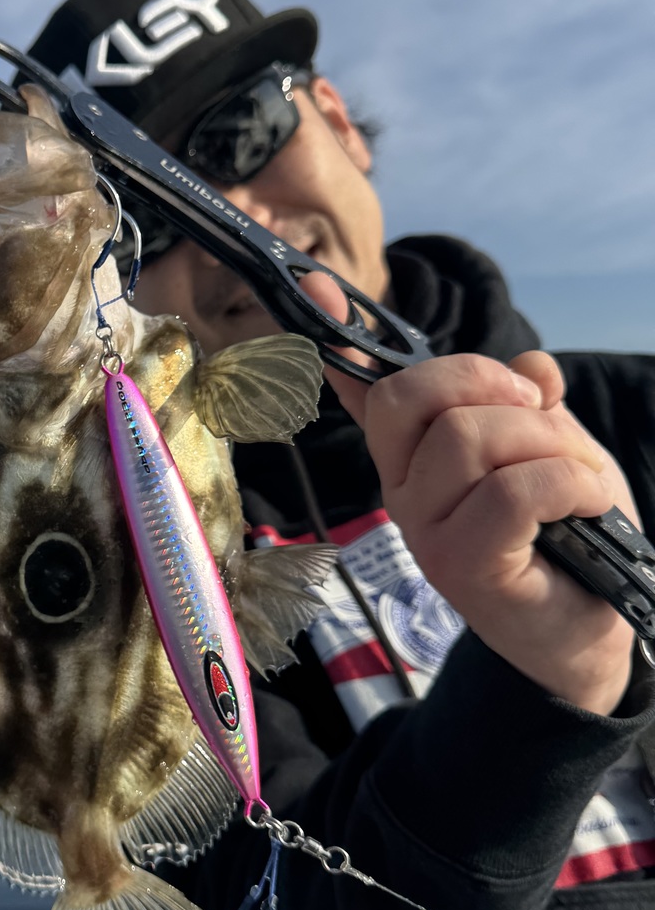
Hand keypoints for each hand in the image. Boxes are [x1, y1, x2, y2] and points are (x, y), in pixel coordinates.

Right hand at [303, 274, 636, 715]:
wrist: (594, 626)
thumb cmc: (568, 534)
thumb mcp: (557, 449)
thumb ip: (534, 406)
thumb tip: (532, 366)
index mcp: (417, 454)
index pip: (368, 389)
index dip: (340, 335)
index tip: (315, 284)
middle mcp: (405, 488)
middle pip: (415, 396)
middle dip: (490, 387)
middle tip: (539, 416)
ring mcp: (426, 529)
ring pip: (471, 437)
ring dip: (548, 446)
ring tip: (574, 483)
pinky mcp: (463, 565)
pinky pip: (512, 490)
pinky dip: (568, 485)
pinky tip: (584, 507)